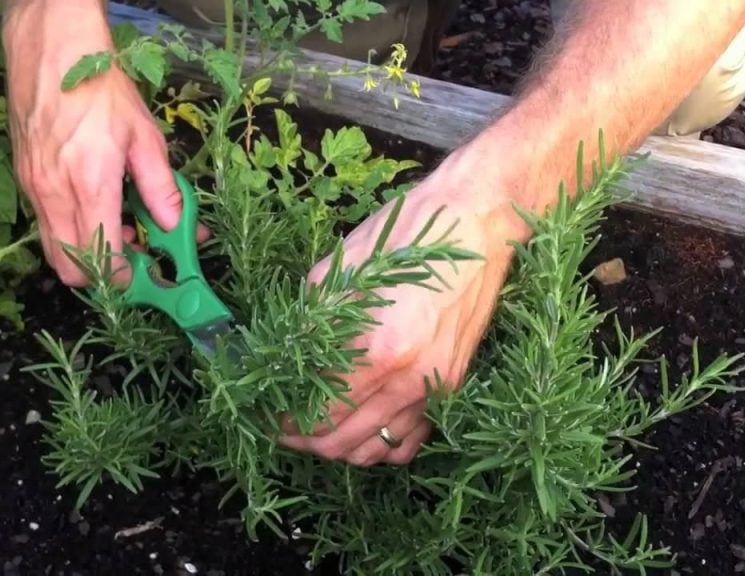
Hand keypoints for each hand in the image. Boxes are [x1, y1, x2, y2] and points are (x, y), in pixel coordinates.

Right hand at [3, 0, 201, 285]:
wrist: (52, 52)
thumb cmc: (100, 88)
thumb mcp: (145, 136)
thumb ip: (161, 187)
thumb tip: (175, 223)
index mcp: (89, 184)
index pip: (102, 258)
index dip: (125, 277)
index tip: (148, 274)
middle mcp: (54, 193)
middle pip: (70, 266)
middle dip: (101, 274)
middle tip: (133, 258)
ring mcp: (33, 187)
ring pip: (54, 247)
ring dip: (85, 252)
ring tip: (119, 227)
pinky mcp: (23, 178)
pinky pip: (45, 222)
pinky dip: (70, 228)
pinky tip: (96, 205)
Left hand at [279, 151, 524, 466]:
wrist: (478, 221)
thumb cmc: (410, 234)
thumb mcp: (346, 268)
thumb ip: (313, 318)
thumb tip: (283, 354)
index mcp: (380, 349)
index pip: (319, 410)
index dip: (284, 419)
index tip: (266, 413)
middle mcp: (409, 379)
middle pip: (342, 441)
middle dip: (304, 439)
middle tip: (282, 426)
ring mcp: (435, 387)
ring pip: (376, 449)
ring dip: (339, 447)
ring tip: (316, 429)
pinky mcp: (452, 384)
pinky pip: (411, 441)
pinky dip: (381, 445)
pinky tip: (361, 426)